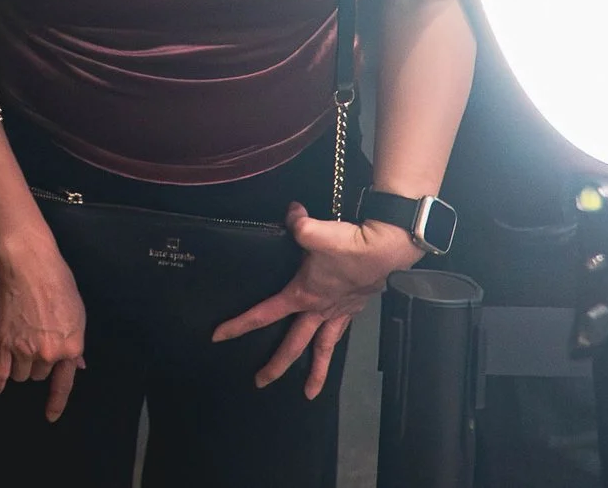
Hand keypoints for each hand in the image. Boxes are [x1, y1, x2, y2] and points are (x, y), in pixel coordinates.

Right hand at [0, 234, 86, 421]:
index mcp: (70, 348)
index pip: (64, 384)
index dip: (56, 402)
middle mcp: (48, 354)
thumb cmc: (58, 282)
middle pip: (40, 375)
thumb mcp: (77, 313)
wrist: (30, 265)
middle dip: (39, 363)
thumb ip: (75, 343)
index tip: (51, 415)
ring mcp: (24, 350)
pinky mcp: (3, 343)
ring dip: (21, 365)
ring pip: (21, 374)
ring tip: (20, 342)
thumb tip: (77, 365)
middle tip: (37, 339)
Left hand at [211, 203, 423, 397]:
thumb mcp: (315, 232)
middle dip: (276, 365)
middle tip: (259, 383)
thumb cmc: (350, 245)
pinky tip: (332, 340)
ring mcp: (339, 310)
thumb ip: (297, 225)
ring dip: (316, 371)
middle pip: (293, 344)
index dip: (239, 325)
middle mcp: (319, 309)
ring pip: (324, 348)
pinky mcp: (355, 305)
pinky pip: (341, 330)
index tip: (219, 336)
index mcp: (303, 295)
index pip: (264, 314)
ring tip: (310, 393)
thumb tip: (292, 214)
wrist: (388, 247)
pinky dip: (335, 340)